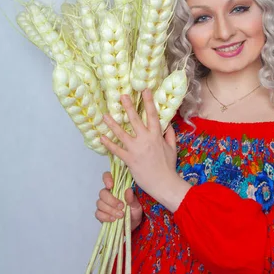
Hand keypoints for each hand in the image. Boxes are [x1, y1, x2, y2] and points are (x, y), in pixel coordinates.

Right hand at [95, 171, 142, 230]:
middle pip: (102, 193)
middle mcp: (108, 194)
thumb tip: (128, 190)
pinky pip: (98, 214)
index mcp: (117, 187)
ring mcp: (103, 204)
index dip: (107, 178)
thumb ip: (132, 199)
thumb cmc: (134, 212)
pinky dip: (106, 217)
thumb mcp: (137, 205)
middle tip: (121, 206)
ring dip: (110, 210)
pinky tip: (113, 219)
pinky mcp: (101, 215)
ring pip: (100, 203)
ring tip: (120, 215)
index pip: (107, 177)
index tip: (110, 185)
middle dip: (111, 200)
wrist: (132, 226)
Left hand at [100, 89, 189, 211]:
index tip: (145, 90)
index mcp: (156, 135)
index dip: (148, 101)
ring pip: (121, 133)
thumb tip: (168, 124)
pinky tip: (101, 137)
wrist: (163, 182)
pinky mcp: (129, 159)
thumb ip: (169, 135)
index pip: (152, 115)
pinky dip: (108, 144)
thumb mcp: (172, 148)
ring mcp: (136, 149)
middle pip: (134, 120)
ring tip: (105, 115)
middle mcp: (145, 139)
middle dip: (128, 106)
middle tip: (121, 96)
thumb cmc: (168, 166)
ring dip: (112, 124)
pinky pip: (116, 150)